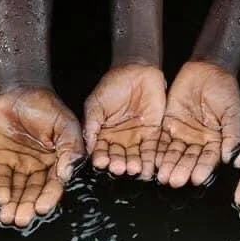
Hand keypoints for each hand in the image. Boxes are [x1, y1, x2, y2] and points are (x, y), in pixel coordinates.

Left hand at [0, 86, 84, 226]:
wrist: (19, 89)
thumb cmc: (46, 105)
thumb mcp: (65, 125)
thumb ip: (70, 148)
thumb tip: (66, 174)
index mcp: (56, 162)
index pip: (52, 184)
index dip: (47, 197)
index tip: (40, 208)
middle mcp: (37, 168)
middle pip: (32, 192)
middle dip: (26, 206)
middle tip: (19, 219)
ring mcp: (18, 165)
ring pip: (15, 189)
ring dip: (11, 204)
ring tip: (6, 217)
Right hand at [84, 63, 164, 178]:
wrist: (135, 71)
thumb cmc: (111, 86)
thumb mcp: (95, 105)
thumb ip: (91, 126)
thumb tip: (87, 148)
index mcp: (103, 135)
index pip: (101, 151)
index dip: (101, 158)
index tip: (102, 162)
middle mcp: (118, 140)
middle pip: (118, 157)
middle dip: (118, 163)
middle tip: (119, 168)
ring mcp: (135, 138)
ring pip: (134, 156)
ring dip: (134, 164)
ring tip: (134, 169)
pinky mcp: (152, 134)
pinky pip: (152, 149)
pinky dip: (151, 159)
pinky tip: (149, 168)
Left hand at [156, 60, 239, 186]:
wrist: (205, 70)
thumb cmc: (224, 89)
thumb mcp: (232, 111)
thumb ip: (231, 134)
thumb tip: (230, 157)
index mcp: (215, 140)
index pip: (208, 158)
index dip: (202, 168)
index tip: (196, 178)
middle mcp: (197, 141)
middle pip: (189, 159)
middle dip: (182, 170)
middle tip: (175, 181)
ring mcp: (182, 134)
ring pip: (174, 154)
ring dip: (169, 165)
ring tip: (164, 177)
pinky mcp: (167, 126)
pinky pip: (162, 142)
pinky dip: (158, 152)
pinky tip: (154, 162)